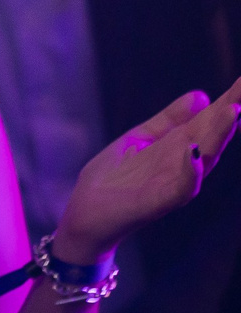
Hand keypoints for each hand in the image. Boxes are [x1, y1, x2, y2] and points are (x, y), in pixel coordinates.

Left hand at [51, 78, 240, 263]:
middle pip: (214, 134)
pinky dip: (190, 171)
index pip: (209, 120)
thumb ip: (167, 121)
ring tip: (233, 109)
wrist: (86, 217)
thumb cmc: (113, 179)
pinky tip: (195, 151)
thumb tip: (200, 95)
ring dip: (219, 134)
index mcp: (179, 147)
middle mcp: (184, 164)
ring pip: (204, 158)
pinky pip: (182, 188)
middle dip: (232, 110)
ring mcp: (174, 183)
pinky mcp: (159, 202)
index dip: (229, 99)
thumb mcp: (139, 140)